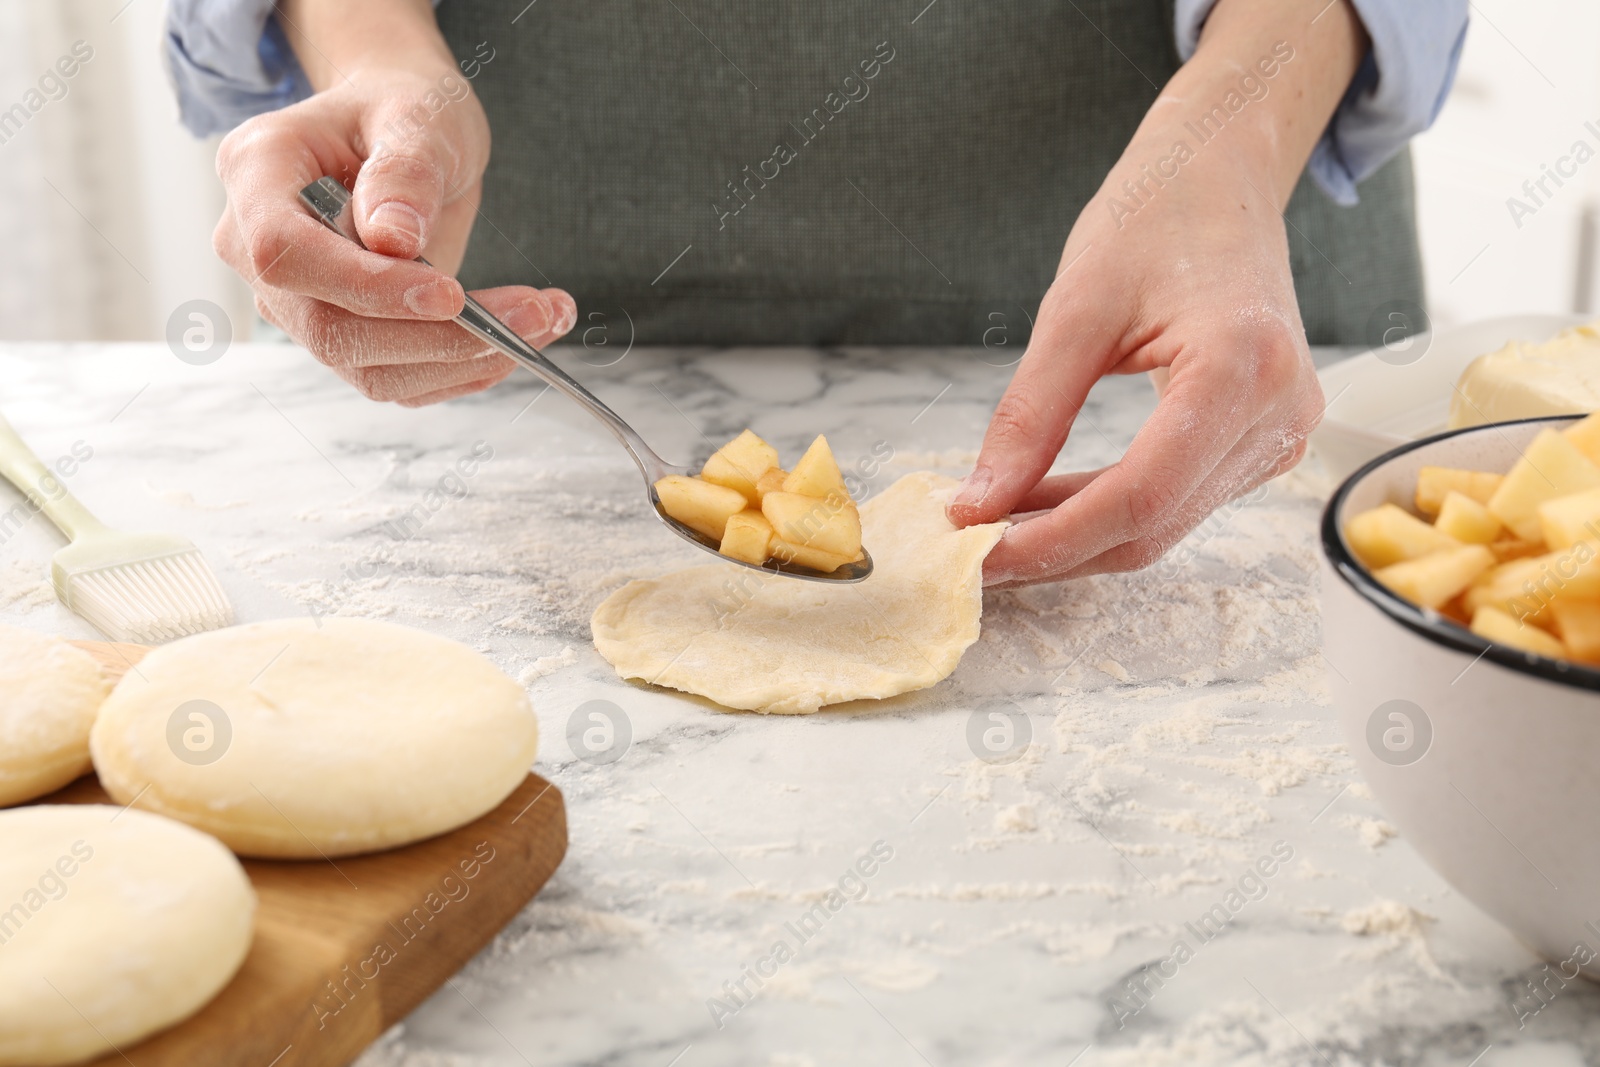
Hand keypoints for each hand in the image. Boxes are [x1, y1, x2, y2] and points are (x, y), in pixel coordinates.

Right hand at [212, 68, 574, 405]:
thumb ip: (405, 171)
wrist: (405, 134)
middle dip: (441, 336)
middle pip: (332, 330)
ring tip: (544, 319)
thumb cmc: (403, 110)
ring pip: (370, 368)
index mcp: (256, 176)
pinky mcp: (345, 335)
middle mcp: (259, 250)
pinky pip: (398, 379)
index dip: (366, 286)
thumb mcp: (418, 115)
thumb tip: (393, 241)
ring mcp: (299, 302)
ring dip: (465, 361)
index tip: (451, 293)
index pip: (286, 255)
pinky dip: (463, 371)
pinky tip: (518, 339)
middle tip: (535, 312)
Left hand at [950, 147, 1320, 584]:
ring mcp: (1280, 435)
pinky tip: (1043, 500)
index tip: (976, 553)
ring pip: (1162, 525)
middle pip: (1152, 526)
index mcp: (1243, 369)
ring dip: (1074, 536)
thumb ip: (1030, 414)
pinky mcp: (1263, 442)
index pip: (1140, 496)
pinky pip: (1175, 500)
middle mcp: (1279, 415)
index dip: (1052, 539)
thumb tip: (978, 502)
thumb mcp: (1075, 308)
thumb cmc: (1154, 216)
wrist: (1221, 175)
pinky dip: (1105, 510)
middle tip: (969, 552)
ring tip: (994, 523)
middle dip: (1055, 550)